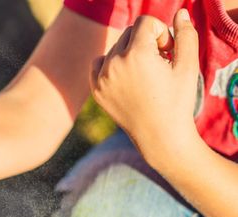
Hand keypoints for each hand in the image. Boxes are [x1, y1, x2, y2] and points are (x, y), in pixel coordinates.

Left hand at [89, 9, 199, 165]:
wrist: (159, 137)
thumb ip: (185, 35)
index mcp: (136, 55)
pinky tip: (125, 77)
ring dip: (129, 53)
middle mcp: (114, 64)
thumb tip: (179, 13)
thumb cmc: (177, 101)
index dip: (160, 33)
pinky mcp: (95, 90)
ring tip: (145, 74)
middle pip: (129, 33)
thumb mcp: (187, 66)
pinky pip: (98, 63)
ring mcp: (101, 78)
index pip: (145, 22)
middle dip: (145, 42)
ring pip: (114, 48)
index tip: (168, 53)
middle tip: (158, 64)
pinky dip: (110, 64)